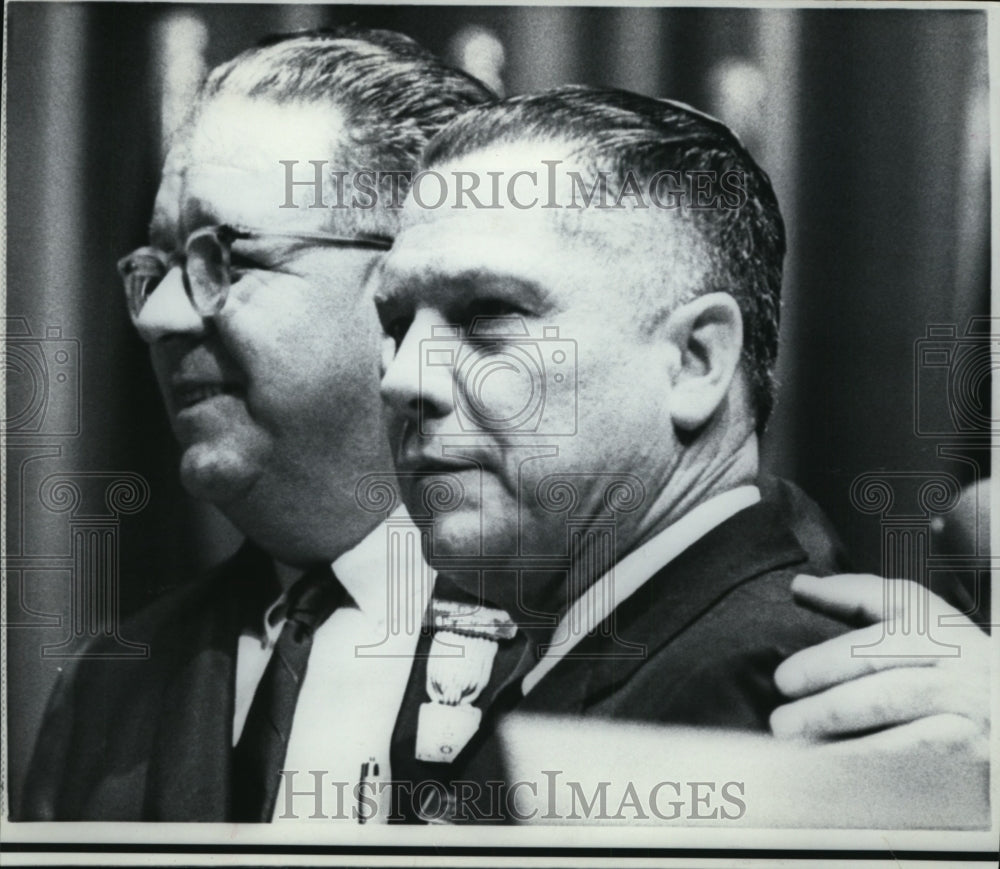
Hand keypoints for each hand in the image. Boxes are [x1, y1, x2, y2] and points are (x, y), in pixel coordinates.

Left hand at [769, 574, 989, 757]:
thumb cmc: (947, 651)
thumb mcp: (913, 613)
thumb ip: (856, 598)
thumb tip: (799, 586)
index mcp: (933, 630)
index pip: (875, 645)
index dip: (828, 661)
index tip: (783, 681)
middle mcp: (953, 671)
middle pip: (885, 692)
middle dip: (829, 709)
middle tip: (781, 724)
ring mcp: (966, 715)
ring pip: (903, 735)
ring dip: (845, 746)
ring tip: (799, 752)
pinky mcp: (974, 753)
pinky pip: (920, 763)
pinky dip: (877, 768)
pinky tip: (838, 773)